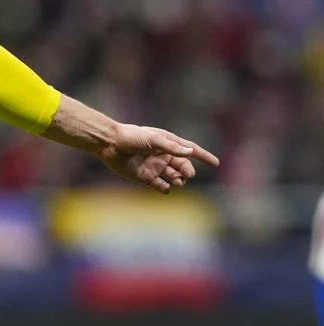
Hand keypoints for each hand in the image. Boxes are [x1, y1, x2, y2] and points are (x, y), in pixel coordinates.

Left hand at [97, 124, 219, 193]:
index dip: (203, 156)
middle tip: (186, 174)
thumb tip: (190, 152)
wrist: (109, 145)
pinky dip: (166, 188)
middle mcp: (163, 156)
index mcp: (167, 143)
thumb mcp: (153, 139)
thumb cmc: (131, 137)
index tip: (216, 163)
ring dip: (179, 180)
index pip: (190, 150)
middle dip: (188, 171)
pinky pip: (161, 186)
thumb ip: (172, 147)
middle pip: (184, 166)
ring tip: (176, 180)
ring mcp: (155, 167)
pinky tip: (165, 186)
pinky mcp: (146, 177)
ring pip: (175, 177)